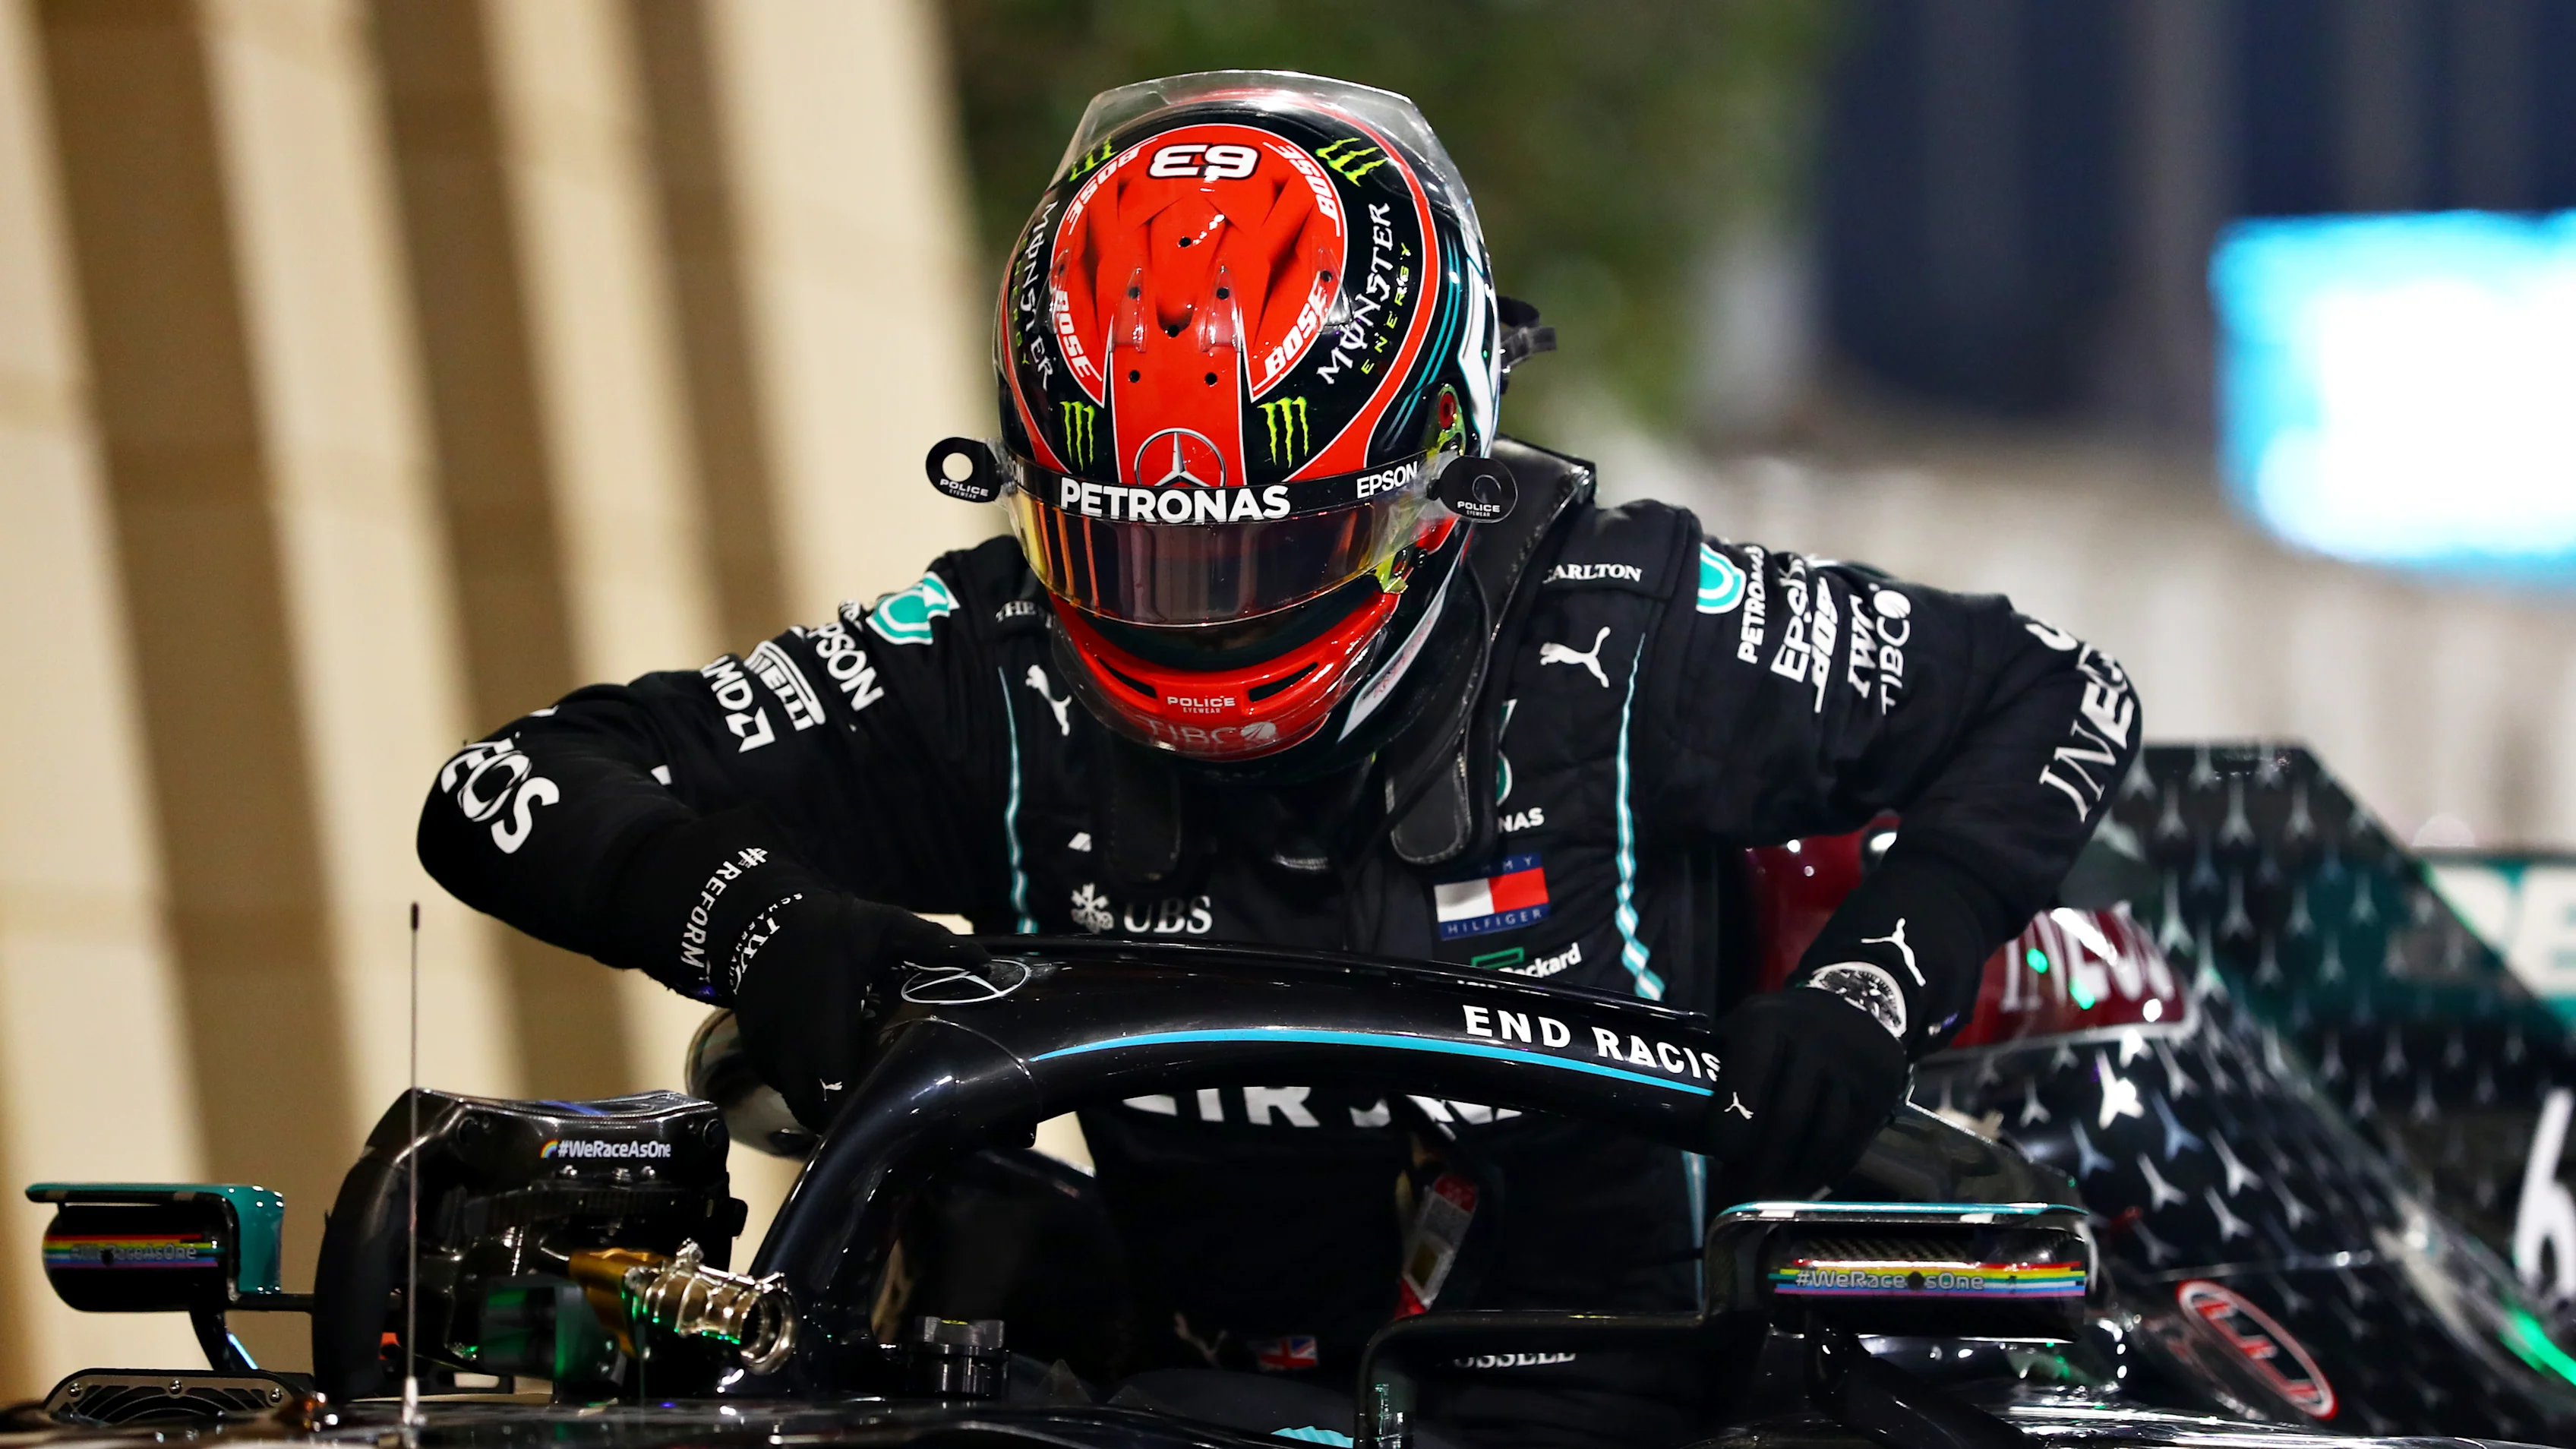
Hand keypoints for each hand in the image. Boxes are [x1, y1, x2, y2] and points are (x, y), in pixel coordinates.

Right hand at [730, 892, 988, 1130]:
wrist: (759, 920)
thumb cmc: (830, 927)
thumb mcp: (885, 927)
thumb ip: (931, 945)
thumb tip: (983, 961)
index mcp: (823, 1012)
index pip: (836, 1081)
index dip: (862, 1104)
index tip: (895, 1106)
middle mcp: (787, 1041)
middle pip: (816, 1107)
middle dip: (848, 1116)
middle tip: (888, 1106)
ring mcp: (765, 1051)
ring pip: (799, 1101)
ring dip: (827, 1103)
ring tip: (866, 1092)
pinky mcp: (755, 1054)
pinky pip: (784, 1086)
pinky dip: (808, 1087)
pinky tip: (836, 1071)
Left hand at [1706, 987, 1909, 1198]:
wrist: (1855, 1006)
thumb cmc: (1782, 1028)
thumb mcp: (1745, 1028)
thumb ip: (1720, 1066)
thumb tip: (1681, 1123)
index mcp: (1766, 1023)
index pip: (1747, 1077)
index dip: (1733, 1120)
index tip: (1721, 1154)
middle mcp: (1814, 1042)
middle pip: (1787, 1118)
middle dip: (1761, 1166)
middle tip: (1742, 1198)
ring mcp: (1852, 1069)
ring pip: (1823, 1138)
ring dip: (1795, 1179)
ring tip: (1771, 1202)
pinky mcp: (1878, 1094)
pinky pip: (1851, 1145)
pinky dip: (1825, 1172)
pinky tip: (1804, 1188)